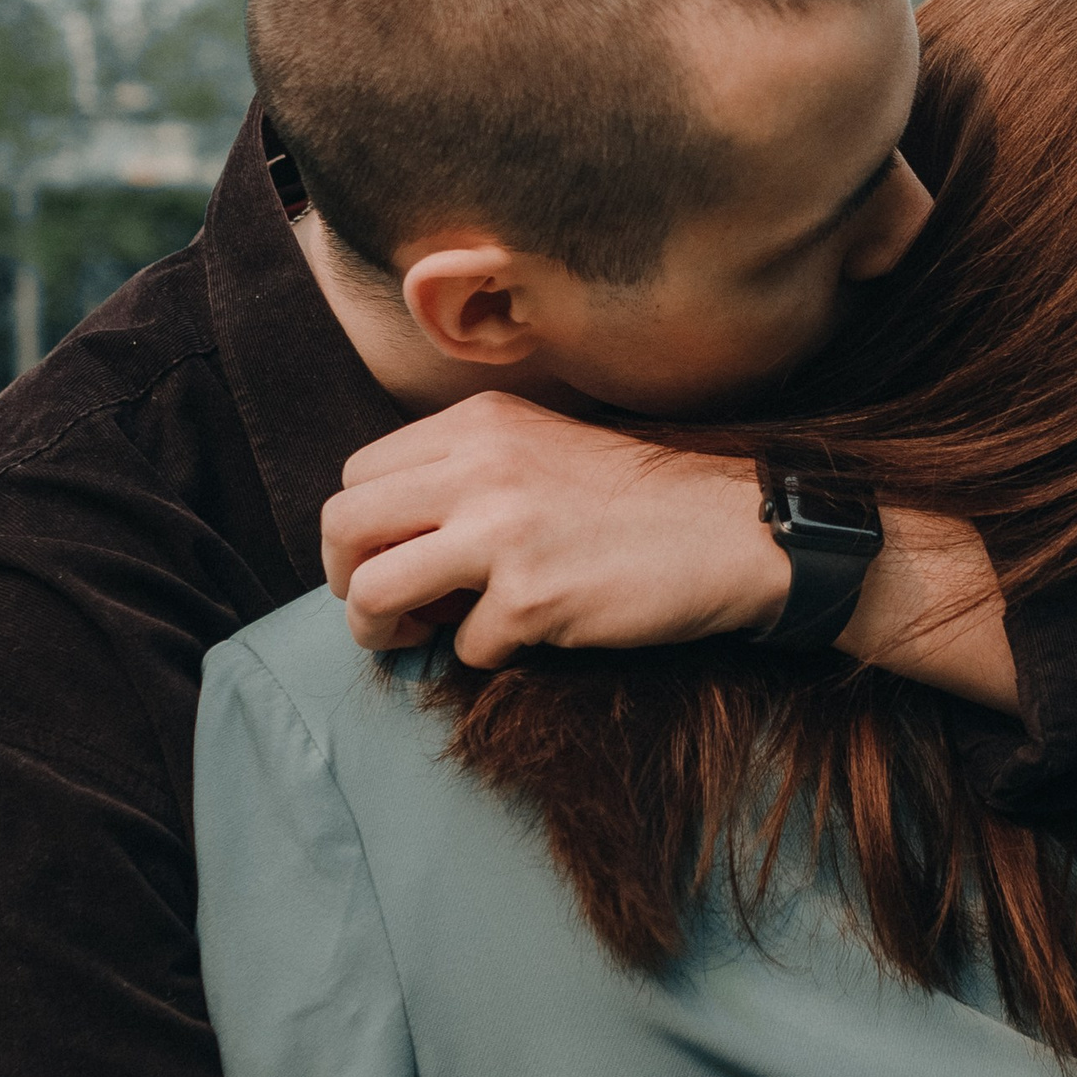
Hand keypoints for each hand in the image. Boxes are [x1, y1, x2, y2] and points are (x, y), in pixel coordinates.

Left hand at [322, 392, 786, 662]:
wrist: (733, 533)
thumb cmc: (639, 501)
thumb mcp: (542, 449)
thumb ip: (467, 473)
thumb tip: (396, 542)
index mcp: (479, 424)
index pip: (359, 472)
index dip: (358, 529)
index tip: (385, 557)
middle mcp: (480, 467)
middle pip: (344, 525)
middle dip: (346, 579)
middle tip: (378, 609)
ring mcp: (503, 533)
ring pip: (375, 592)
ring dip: (381, 631)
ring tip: (414, 639)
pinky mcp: (532, 598)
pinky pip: (465, 645)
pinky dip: (488, 653)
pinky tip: (528, 637)